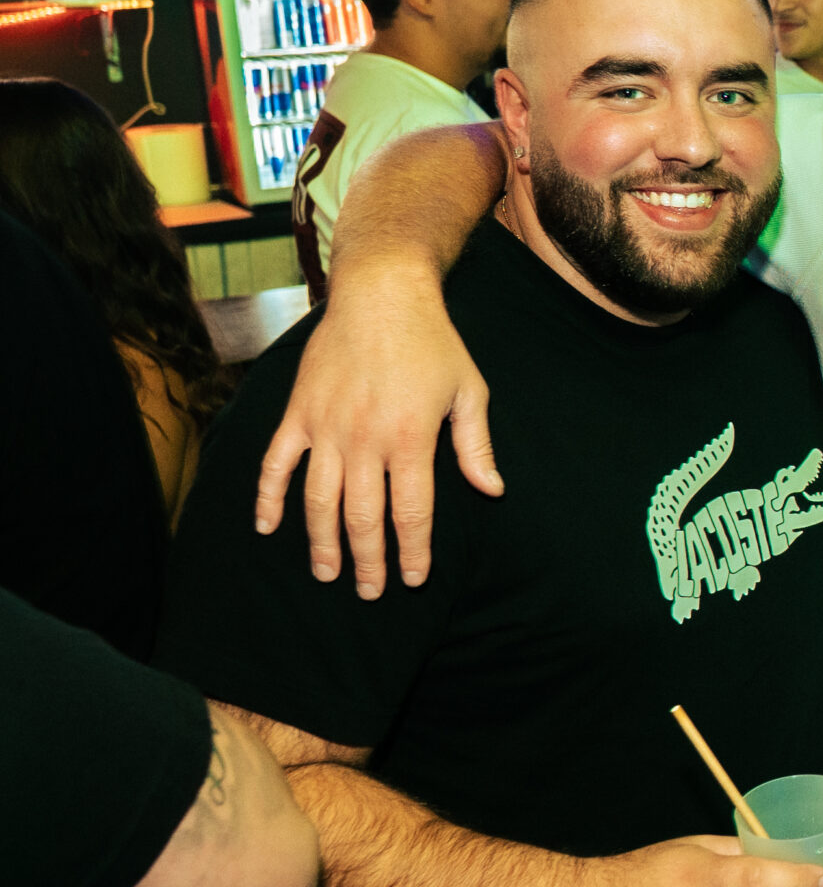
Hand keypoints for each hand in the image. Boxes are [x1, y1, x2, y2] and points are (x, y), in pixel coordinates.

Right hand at [254, 261, 497, 598]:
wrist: (381, 295)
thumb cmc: (433, 343)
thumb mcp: (469, 391)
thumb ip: (476, 446)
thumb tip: (491, 491)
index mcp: (410, 439)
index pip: (411, 513)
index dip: (412, 551)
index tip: (413, 578)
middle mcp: (363, 440)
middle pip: (363, 518)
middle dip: (368, 561)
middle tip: (369, 591)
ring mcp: (325, 428)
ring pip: (318, 501)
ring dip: (322, 542)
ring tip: (328, 573)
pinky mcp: (298, 414)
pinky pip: (276, 464)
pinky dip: (268, 497)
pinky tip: (267, 527)